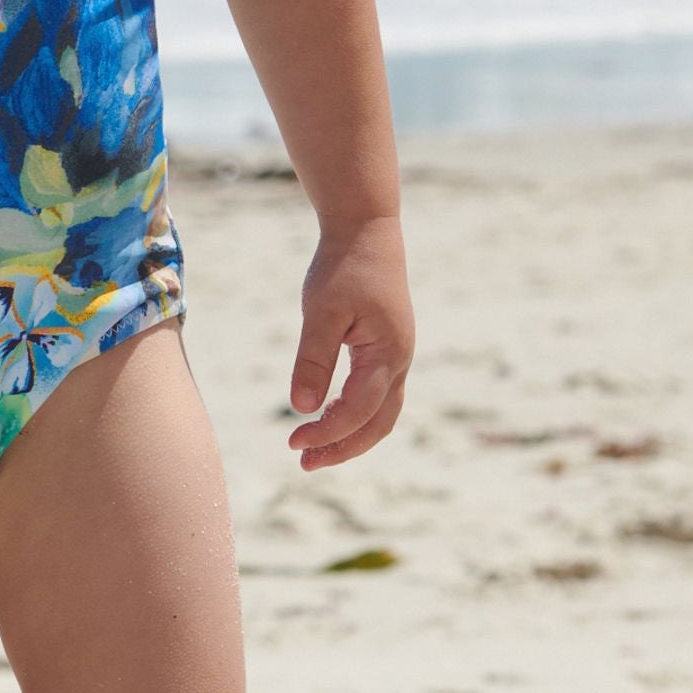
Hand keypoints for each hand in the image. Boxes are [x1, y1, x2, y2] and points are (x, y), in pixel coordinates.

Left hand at [287, 214, 413, 470]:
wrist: (366, 230)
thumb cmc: (343, 266)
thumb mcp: (322, 312)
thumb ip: (314, 361)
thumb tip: (303, 408)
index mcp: (388, 353)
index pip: (358, 411)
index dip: (327, 433)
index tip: (293, 443)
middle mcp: (399, 360)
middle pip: (378, 423)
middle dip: (342, 447)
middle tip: (303, 462)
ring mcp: (396, 356)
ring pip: (381, 413)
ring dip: (349, 435)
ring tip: (311, 449)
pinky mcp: (386, 348)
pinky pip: (376, 395)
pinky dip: (353, 414)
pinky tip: (325, 415)